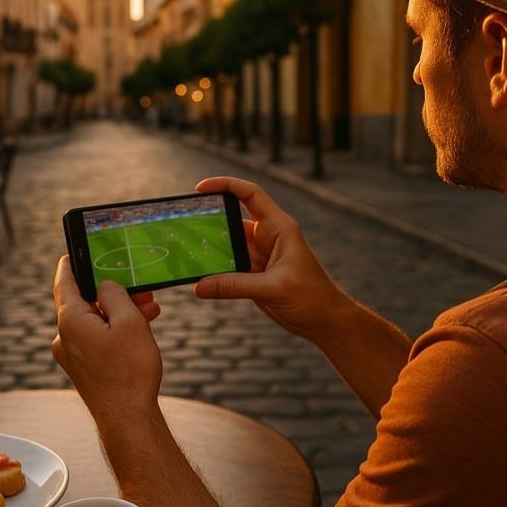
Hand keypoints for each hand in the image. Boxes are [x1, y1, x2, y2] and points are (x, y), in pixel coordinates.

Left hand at [52, 256, 163, 421]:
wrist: (128, 418)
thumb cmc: (130, 370)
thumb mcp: (129, 321)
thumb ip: (114, 294)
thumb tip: (104, 286)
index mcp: (70, 320)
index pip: (64, 282)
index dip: (70, 264)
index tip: (73, 252)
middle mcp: (64, 336)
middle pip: (85, 302)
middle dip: (113, 292)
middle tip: (140, 288)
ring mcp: (72, 355)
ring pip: (95, 321)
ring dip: (120, 312)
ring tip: (150, 309)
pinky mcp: (83, 368)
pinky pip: (96, 339)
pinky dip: (115, 330)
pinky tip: (140, 329)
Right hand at [193, 176, 349, 341]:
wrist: (325, 321)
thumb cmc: (313, 297)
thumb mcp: (274, 289)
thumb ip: (236, 286)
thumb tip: (200, 286)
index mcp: (279, 228)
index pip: (250, 194)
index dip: (226, 185)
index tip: (200, 188)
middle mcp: (268, 237)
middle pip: (232, 220)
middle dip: (208, 220)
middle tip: (182, 224)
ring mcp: (260, 256)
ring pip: (227, 245)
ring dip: (209, 248)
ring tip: (184, 251)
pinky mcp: (254, 275)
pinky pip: (228, 267)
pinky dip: (213, 270)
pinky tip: (197, 275)